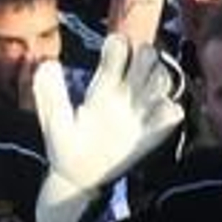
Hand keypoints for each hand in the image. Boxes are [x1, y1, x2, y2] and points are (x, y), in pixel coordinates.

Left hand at [33, 35, 184, 221]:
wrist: (78, 177)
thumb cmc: (65, 146)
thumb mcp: (54, 120)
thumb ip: (49, 94)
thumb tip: (49, 63)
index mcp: (103, 84)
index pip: (120, 47)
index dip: (120, 44)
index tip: (112, 52)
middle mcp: (126, 93)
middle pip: (148, 56)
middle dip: (146, 56)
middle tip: (133, 74)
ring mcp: (141, 112)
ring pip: (164, 79)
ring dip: (160, 79)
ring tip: (145, 94)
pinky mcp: (153, 133)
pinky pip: (172, 114)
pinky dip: (169, 109)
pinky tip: (156, 115)